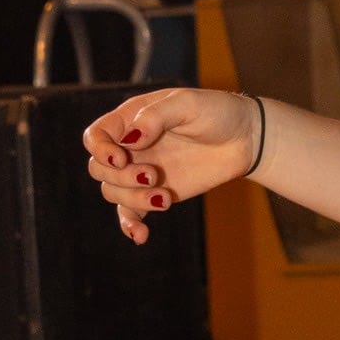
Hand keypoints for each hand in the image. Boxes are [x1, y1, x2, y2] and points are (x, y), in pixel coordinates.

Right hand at [83, 88, 260, 242]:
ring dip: (133, 199)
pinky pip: (130, 213)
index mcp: (130, 120)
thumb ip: (155, 117)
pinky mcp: (154, 193)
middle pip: (99, 169)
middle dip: (121, 177)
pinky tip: (141, 236)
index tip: (121, 159)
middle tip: (152, 174)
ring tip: (164, 197)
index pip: (94, 136)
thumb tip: (130, 140)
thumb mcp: (187, 103)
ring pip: (113, 192)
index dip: (100, 150)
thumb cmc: (216, 112)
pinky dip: (131, 226)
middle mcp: (130, 147)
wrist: (245, 139)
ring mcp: (140, 172)